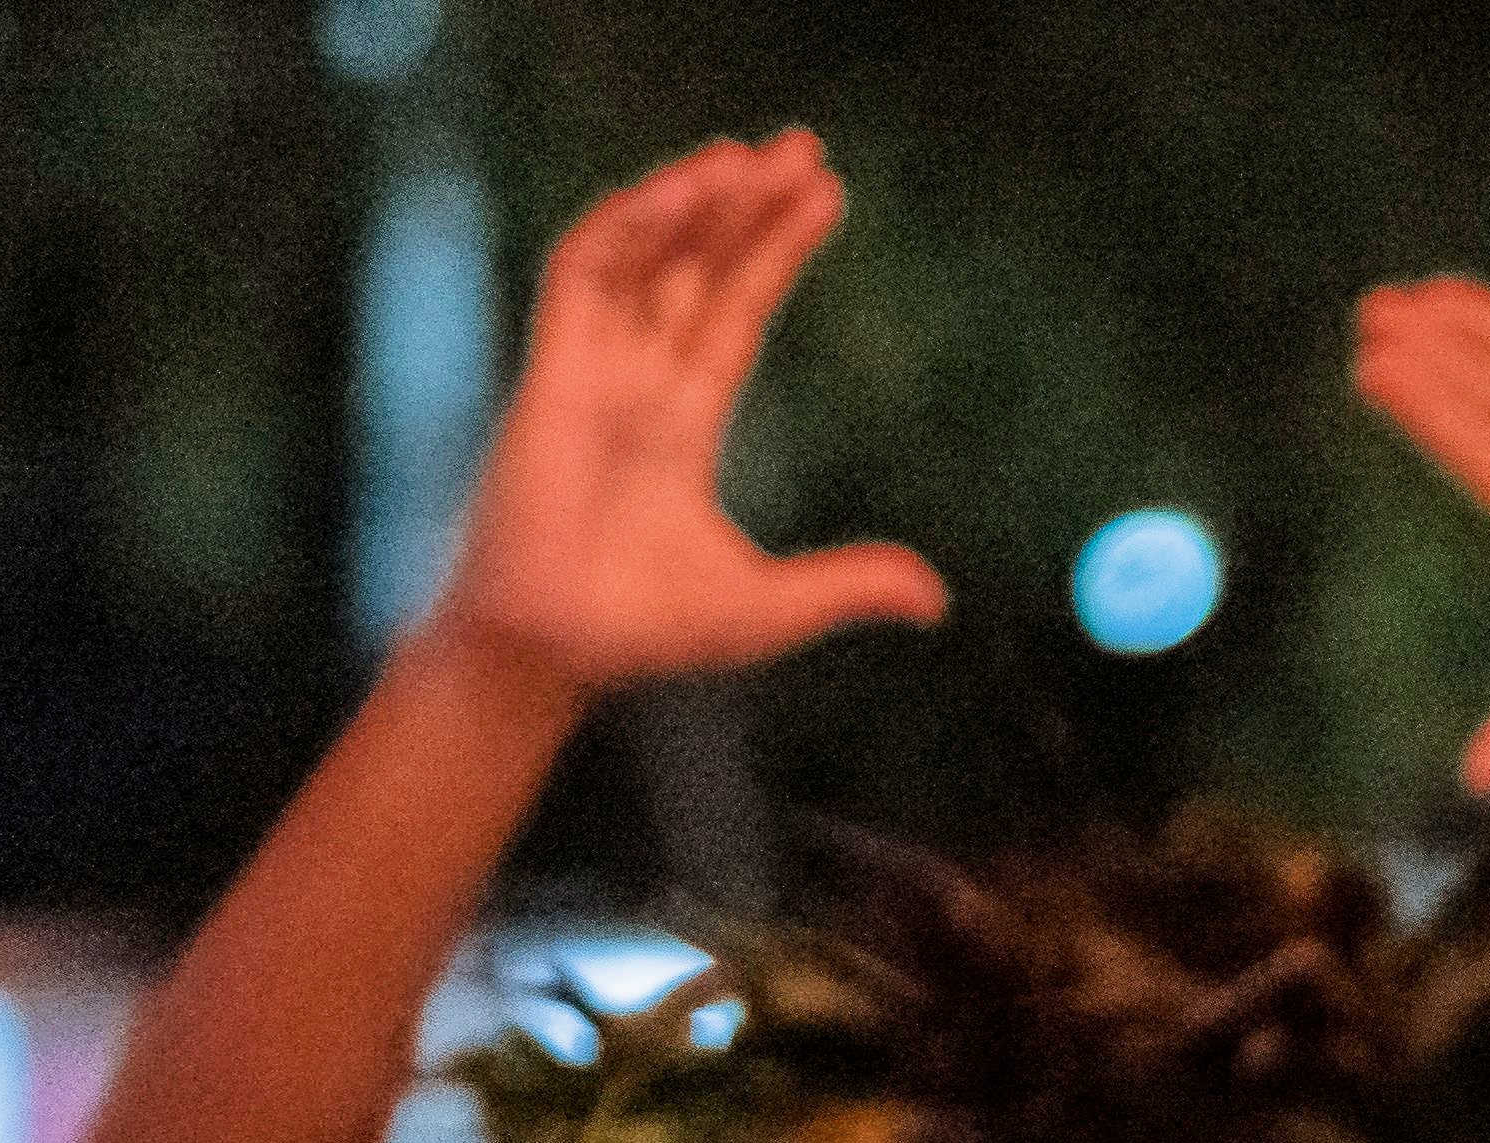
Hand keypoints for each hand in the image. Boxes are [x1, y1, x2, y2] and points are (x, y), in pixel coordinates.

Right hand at [427, 133, 944, 700]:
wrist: (557, 649)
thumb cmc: (644, 632)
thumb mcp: (770, 604)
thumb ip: (847, 585)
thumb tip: (938, 598)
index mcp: (680, 424)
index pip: (736, 315)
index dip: (775, 254)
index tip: (826, 196)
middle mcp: (635, 383)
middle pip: (699, 270)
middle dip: (747, 207)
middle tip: (805, 146)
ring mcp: (591, 371)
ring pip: (645, 257)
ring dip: (693, 202)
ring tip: (752, 154)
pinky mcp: (551, 370)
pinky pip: (584, 273)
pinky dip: (627, 227)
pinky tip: (679, 192)